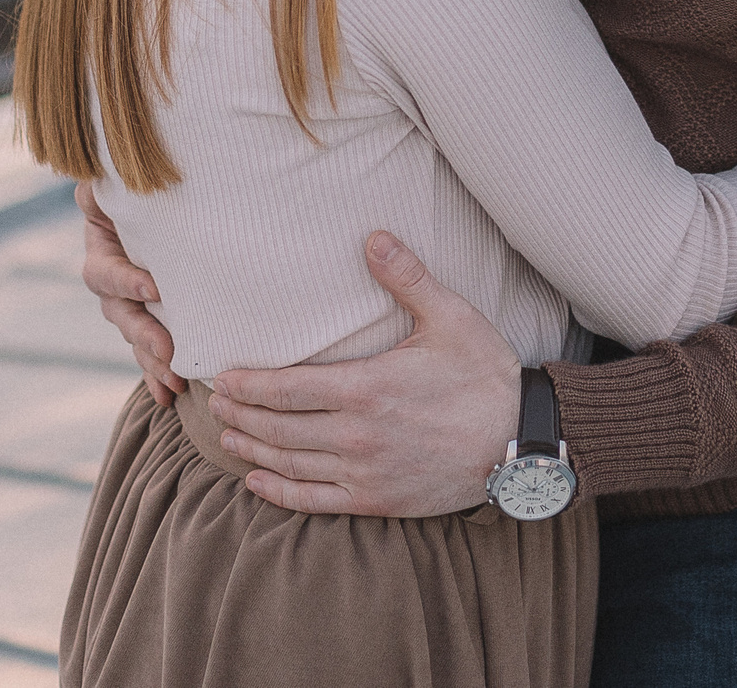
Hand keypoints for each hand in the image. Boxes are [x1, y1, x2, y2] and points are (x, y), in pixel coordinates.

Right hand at [77, 182, 178, 405]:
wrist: (170, 210)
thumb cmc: (147, 189)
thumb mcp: (123, 184)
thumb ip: (105, 185)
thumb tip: (92, 187)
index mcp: (103, 251)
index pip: (106, 272)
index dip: (125, 282)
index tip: (154, 289)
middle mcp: (112, 285)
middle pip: (120, 315)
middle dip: (143, 334)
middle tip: (168, 349)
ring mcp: (129, 307)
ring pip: (136, 339)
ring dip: (153, 361)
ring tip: (175, 381)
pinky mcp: (152, 322)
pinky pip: (151, 354)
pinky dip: (157, 375)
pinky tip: (170, 396)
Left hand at [207, 231, 518, 516]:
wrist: (521, 441)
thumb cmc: (486, 376)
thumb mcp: (451, 318)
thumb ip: (407, 278)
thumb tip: (373, 235)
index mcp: (367, 388)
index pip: (287, 388)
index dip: (249, 385)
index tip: (224, 377)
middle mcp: (357, 436)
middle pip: (278, 427)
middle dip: (241, 414)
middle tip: (214, 402)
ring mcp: (365, 473)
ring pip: (290, 464)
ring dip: (252, 449)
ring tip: (227, 435)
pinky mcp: (377, 499)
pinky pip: (314, 501)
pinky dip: (280, 493)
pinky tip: (258, 482)